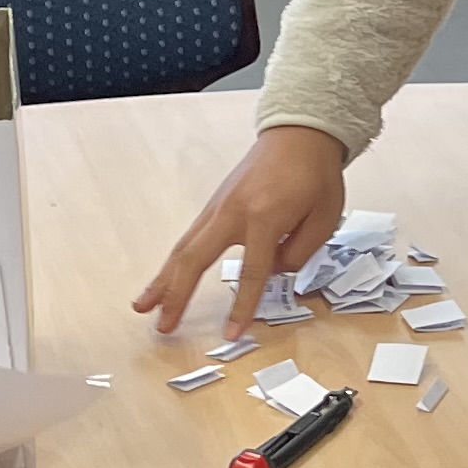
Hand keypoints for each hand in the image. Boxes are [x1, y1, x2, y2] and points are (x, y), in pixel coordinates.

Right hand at [136, 125, 348, 336]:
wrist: (298, 133)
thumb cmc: (315, 173)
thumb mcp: (325, 217)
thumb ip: (300, 252)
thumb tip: (273, 273)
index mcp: (265, 217)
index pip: (252, 272)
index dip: (242, 306)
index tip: (231, 333)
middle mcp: (232, 212)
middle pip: (195, 260)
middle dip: (176, 295)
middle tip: (163, 325)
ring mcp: (218, 207)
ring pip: (183, 249)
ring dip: (162, 280)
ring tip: (143, 306)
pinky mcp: (214, 206)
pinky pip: (189, 239)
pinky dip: (173, 262)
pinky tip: (164, 279)